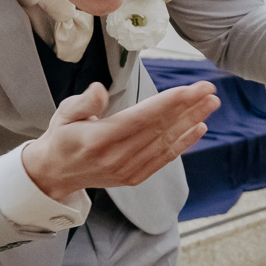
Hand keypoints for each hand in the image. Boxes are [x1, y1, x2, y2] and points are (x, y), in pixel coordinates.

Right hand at [22, 81, 219, 200]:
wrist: (54, 174)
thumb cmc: (62, 137)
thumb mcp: (64, 114)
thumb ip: (83, 103)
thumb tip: (99, 90)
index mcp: (100, 139)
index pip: (143, 117)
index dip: (170, 102)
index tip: (192, 88)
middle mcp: (117, 157)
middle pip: (160, 128)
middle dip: (188, 107)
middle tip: (209, 89)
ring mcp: (128, 169)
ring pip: (166, 142)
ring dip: (191, 121)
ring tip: (211, 104)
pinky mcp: (134, 176)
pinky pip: (164, 158)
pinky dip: (184, 143)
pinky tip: (199, 127)